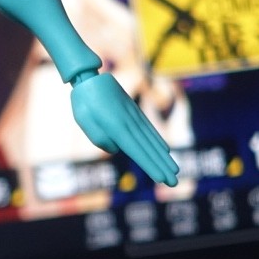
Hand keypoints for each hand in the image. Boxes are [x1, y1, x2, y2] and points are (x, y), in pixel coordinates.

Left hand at [70, 72, 180, 186]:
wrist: (90, 76)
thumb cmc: (83, 100)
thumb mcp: (83, 119)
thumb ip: (98, 137)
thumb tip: (116, 149)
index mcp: (115, 126)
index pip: (136, 151)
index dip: (150, 165)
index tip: (162, 178)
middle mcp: (128, 123)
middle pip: (148, 149)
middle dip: (161, 166)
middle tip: (174, 182)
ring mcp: (133, 116)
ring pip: (151, 140)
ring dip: (163, 157)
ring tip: (175, 170)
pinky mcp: (134, 112)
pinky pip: (148, 129)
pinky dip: (157, 140)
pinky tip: (165, 150)